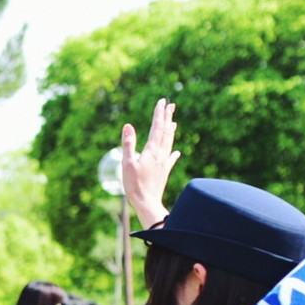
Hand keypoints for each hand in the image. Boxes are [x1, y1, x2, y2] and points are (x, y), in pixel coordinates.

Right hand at [121, 97, 180, 229]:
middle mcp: (160, 154)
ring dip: (170, 131)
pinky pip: (171, 159)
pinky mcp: (164, 172)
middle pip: (165, 132)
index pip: (156, 127)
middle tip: (171, 105)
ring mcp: (163, 163)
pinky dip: (173, 153)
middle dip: (167, 117)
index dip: (159, 114)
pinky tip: (176, 152)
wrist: (147, 203)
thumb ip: (128, 143)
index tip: (161, 101)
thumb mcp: (127, 163)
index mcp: (151, 150)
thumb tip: (128, 125)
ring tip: (173, 122)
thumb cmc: (135, 185)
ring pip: (169, 143)